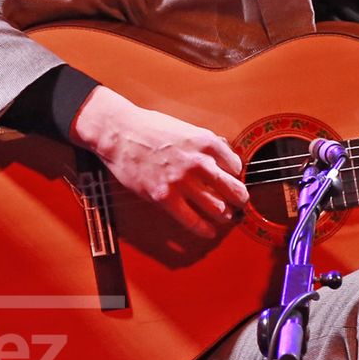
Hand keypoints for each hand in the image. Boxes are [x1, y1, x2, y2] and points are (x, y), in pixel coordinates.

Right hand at [70, 87, 248, 237]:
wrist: (118, 132)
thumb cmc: (148, 127)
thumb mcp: (185, 128)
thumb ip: (205, 143)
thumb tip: (223, 155)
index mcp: (206, 142)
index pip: (236, 166)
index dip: (235, 176)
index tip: (232, 180)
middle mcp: (198, 162)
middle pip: (234, 190)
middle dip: (239, 199)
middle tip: (238, 203)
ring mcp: (181, 181)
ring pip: (218, 208)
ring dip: (224, 215)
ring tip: (223, 216)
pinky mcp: (164, 197)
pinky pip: (192, 220)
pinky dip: (204, 229)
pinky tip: (209, 231)